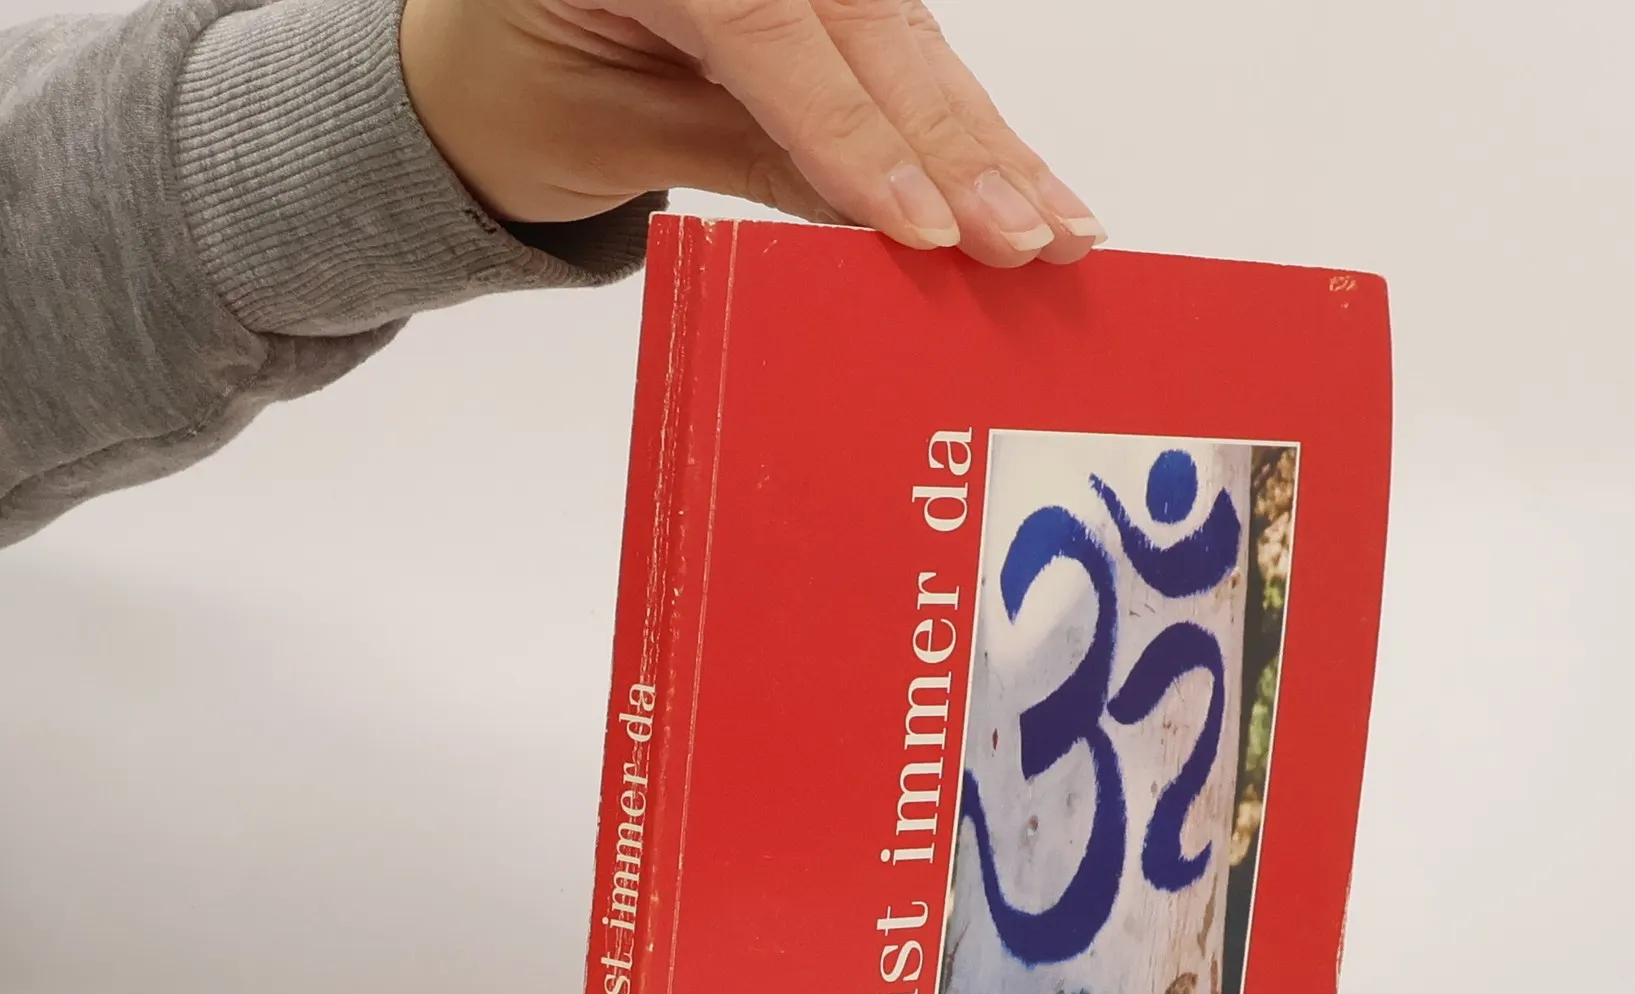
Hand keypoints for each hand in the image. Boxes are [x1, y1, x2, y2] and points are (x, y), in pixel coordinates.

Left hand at [399, 0, 1105, 267]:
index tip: (924, 225)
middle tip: (1027, 237)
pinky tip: (1026, 183)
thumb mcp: (605, 134)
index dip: (851, 130)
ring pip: (904, 37)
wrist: (484, 52)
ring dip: (987, 142)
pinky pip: (900, 50)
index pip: (759, 22)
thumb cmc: (515, 88)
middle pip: (864, 24)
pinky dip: (964, 125)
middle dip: (954, 144)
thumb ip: (743, 154)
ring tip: (1056, 226)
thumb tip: (881, 225)